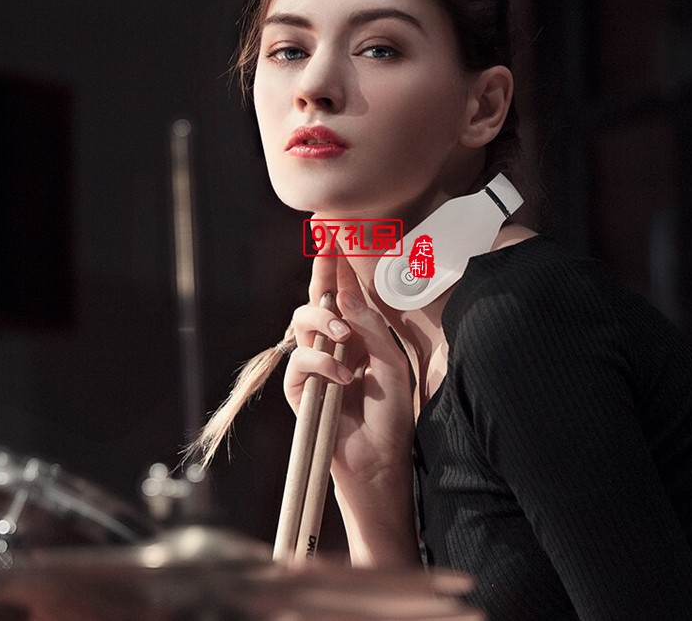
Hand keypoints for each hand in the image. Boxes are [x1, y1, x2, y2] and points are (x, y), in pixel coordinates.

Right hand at [284, 252, 414, 486]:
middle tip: (328, 248)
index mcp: (357, 336)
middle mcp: (333, 344)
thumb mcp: (391, 365)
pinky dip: (321, 364)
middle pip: (318, 298)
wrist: (378, 459)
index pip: (343, 292)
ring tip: (343, 336)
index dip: (335, 263)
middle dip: (322, 271)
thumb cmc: (390, 413)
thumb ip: (371, 328)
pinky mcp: (299, 387)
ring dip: (323, 320)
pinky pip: (300, 360)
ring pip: (302, 320)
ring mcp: (314, 364)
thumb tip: (347, 294)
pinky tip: (343, 378)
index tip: (330, 232)